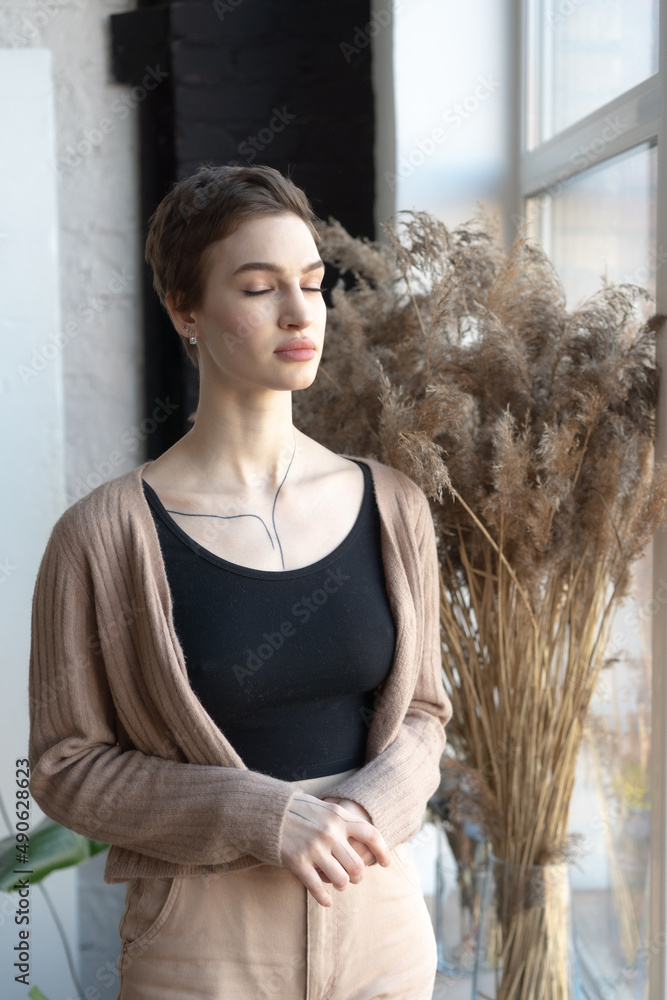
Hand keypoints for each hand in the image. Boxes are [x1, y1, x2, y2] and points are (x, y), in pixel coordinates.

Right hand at [279, 791, 389, 907]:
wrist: (268, 810)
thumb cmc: (299, 810)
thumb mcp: (325, 808)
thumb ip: (343, 821)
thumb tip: (365, 839)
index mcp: (339, 817)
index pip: (371, 835)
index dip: (383, 851)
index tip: (386, 864)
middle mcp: (330, 832)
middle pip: (358, 865)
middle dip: (357, 876)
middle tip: (353, 878)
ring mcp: (314, 847)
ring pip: (341, 880)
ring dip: (341, 885)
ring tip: (337, 884)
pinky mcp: (298, 861)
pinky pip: (317, 888)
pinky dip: (324, 899)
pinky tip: (326, 901)